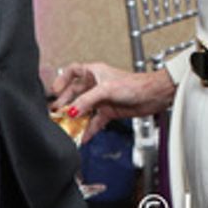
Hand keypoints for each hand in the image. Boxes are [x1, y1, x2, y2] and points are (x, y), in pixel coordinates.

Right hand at [49, 62, 176, 141]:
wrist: (153, 96)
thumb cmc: (135, 84)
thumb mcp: (106, 90)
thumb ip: (87, 100)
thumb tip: (72, 110)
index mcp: (94, 72)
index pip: (72, 71)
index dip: (62, 79)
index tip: (54, 91)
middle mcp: (96, 85)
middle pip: (74, 93)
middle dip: (65, 103)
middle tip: (56, 114)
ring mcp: (101, 99)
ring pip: (83, 109)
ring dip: (75, 119)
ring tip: (66, 127)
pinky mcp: (108, 112)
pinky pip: (94, 122)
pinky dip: (88, 129)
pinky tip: (83, 136)